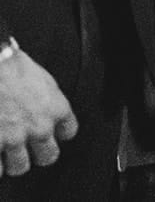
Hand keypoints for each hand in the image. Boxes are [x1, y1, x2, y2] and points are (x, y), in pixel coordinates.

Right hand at [0, 48, 77, 177]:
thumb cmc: (13, 66)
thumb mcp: (43, 79)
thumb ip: (49, 99)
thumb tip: (45, 108)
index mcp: (56, 109)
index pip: (68, 132)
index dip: (57, 132)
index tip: (49, 130)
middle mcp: (39, 127)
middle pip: (48, 157)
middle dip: (38, 154)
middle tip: (27, 147)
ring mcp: (14, 138)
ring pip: (20, 167)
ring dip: (12, 161)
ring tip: (5, 151)